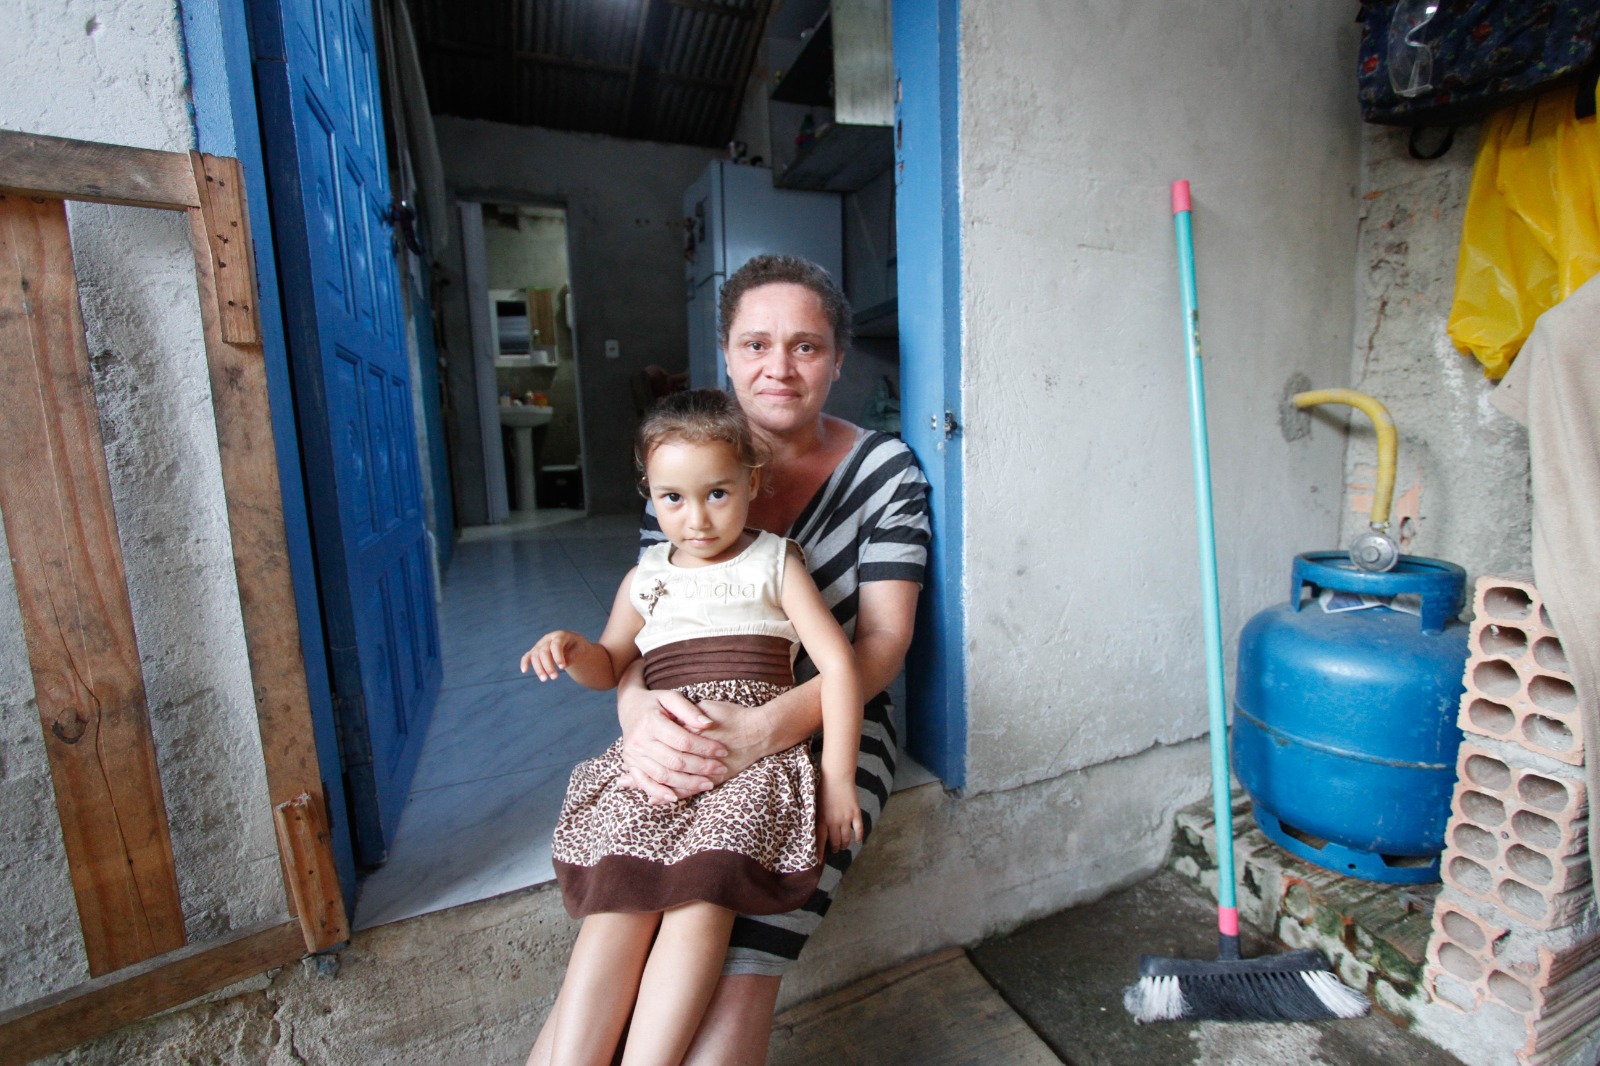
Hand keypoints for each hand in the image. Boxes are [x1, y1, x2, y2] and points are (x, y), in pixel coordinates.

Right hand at [520, 630, 584, 680]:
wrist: (571, 644)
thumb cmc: (577, 647)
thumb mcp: (580, 649)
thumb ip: (573, 655)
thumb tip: (564, 664)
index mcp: (560, 635)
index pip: (556, 645)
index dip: (558, 656)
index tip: (563, 667)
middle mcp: (548, 639)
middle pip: (543, 651)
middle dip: (548, 665)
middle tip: (555, 677)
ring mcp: (540, 644)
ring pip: (535, 655)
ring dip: (538, 668)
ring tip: (545, 679)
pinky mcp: (535, 651)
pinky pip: (527, 656)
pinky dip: (524, 662)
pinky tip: (524, 671)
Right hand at [618, 688, 729, 803]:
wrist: (629, 708)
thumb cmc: (655, 702)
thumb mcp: (670, 697)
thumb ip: (689, 710)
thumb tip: (708, 724)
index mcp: (651, 722)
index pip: (683, 740)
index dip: (705, 748)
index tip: (723, 751)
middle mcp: (639, 741)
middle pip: (675, 761)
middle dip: (701, 767)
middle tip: (721, 769)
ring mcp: (633, 755)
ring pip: (663, 775)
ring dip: (687, 783)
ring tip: (708, 784)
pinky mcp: (630, 766)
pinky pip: (645, 783)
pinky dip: (659, 793)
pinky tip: (675, 798)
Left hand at [818, 771, 863, 853]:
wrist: (837, 776)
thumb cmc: (823, 788)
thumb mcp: (815, 804)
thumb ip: (817, 817)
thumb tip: (814, 828)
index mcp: (822, 819)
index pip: (820, 841)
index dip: (819, 853)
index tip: (818, 862)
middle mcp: (834, 821)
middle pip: (835, 841)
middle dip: (835, 848)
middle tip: (835, 850)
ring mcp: (846, 818)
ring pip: (846, 838)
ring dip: (845, 844)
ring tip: (843, 846)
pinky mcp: (855, 813)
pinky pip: (859, 829)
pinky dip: (859, 836)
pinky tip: (857, 840)